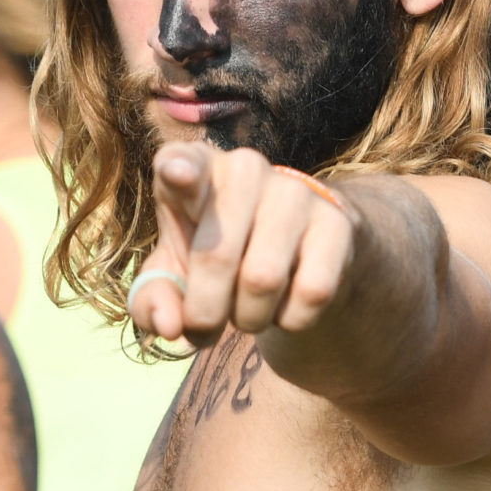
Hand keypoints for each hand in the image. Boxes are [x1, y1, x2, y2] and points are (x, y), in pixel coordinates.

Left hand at [130, 143, 354, 349]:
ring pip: (263, 280)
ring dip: (249, 319)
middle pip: (216, 256)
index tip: (176, 173)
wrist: (296, 254)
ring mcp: (295, 191)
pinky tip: (287, 306)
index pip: (181, 162)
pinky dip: (291, 320)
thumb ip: (152, 302)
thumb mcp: (175, 278)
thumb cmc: (218, 260)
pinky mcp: (337, 221)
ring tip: (248, 312)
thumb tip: (170, 326)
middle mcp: (244, 168)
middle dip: (205, 313)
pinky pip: (311, 292)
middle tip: (206, 328)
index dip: (178, 170)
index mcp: (194, 171)